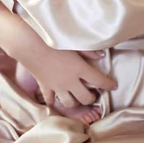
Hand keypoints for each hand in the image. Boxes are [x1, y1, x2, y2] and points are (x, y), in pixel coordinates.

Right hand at [0, 3, 116, 108]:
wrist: (30, 44)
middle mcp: (70, 81)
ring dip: (75, 102)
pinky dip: (54, 101)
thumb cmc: (53, 40)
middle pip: (85, 97)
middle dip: (91, 98)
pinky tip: (56, 100)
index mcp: (80, 69)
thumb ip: (89, 50)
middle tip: (94, 94)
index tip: (113, 86)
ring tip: (78, 97)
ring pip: (69, 102)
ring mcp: (57, 86)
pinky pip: (50, 99)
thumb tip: (101, 54)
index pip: (99, 81)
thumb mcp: (73, 43)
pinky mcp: (45, 86)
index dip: (108, 85)